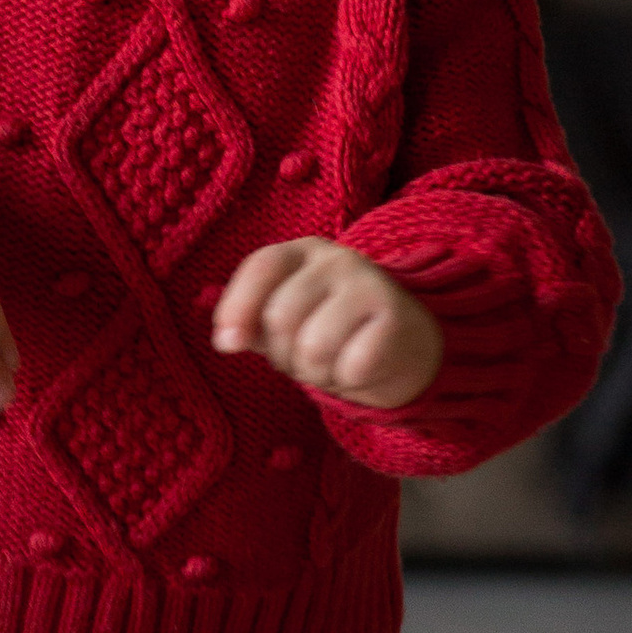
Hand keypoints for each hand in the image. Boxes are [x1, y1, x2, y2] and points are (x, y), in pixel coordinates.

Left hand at [211, 238, 441, 411]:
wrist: (406, 344)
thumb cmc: (331, 329)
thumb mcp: (286, 317)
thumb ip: (249, 322)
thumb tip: (226, 341)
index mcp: (301, 252)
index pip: (261, 267)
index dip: (237, 307)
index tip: (228, 345)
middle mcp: (337, 258)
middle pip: (280, 317)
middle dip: (282, 356)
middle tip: (302, 360)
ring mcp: (369, 283)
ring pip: (313, 347)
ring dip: (316, 373)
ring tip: (330, 364)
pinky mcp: (396, 317)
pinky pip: (351, 366)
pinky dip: (348, 380)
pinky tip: (358, 368)